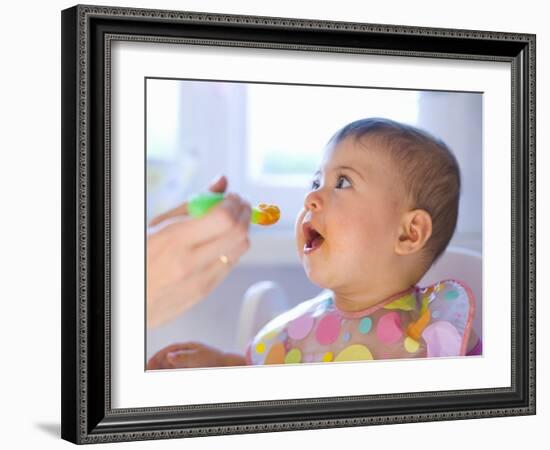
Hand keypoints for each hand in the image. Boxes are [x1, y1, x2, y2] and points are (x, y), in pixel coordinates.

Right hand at [146, 175, 250, 327]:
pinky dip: (230, 248)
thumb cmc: (139, 256)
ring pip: (239, 250)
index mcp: (174, 240)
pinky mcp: (204, 292)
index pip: (223, 219)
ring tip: (229, 222)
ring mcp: (199, 281)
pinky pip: (230, 265)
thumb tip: (222, 181)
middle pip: (238, 234)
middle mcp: (190, 263)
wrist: (128, 299)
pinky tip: (219, 242)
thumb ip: (192, 203)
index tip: (231, 196)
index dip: (233, 203)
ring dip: (241, 231)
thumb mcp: (157, 224)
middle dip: (244, 213)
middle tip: (238, 205)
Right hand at [146, 342, 245, 368]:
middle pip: (167, 358)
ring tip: (154, 374)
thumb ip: (182, 357)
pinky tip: (165, 376)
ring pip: (170, 365)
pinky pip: (176, 370)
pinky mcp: (190, 367)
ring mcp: (187, 360)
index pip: (168, 350)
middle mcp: (185, 353)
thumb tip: (169, 355)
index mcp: (186, 347)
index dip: (158, 357)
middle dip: (157, 364)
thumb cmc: (214, 359)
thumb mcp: (198, 357)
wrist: (226, 365)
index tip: (150, 363)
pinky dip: (169, 373)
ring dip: (162, 369)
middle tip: (149, 371)